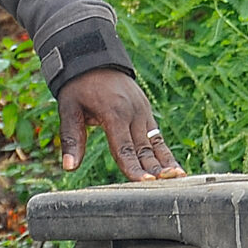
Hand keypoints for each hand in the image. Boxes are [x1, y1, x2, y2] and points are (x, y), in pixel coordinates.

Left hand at [57, 68, 181, 181]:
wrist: (94, 59)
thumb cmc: (78, 86)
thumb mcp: (69, 109)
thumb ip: (72, 139)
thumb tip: (69, 167)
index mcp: (114, 113)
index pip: (124, 148)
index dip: (133, 167)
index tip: (144, 182)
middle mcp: (133, 113)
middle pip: (143, 149)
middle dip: (154, 169)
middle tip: (164, 187)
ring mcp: (142, 111)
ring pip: (155, 143)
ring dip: (166, 162)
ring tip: (179, 178)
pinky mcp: (146, 111)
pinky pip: (156, 135)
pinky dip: (165, 152)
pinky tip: (174, 168)